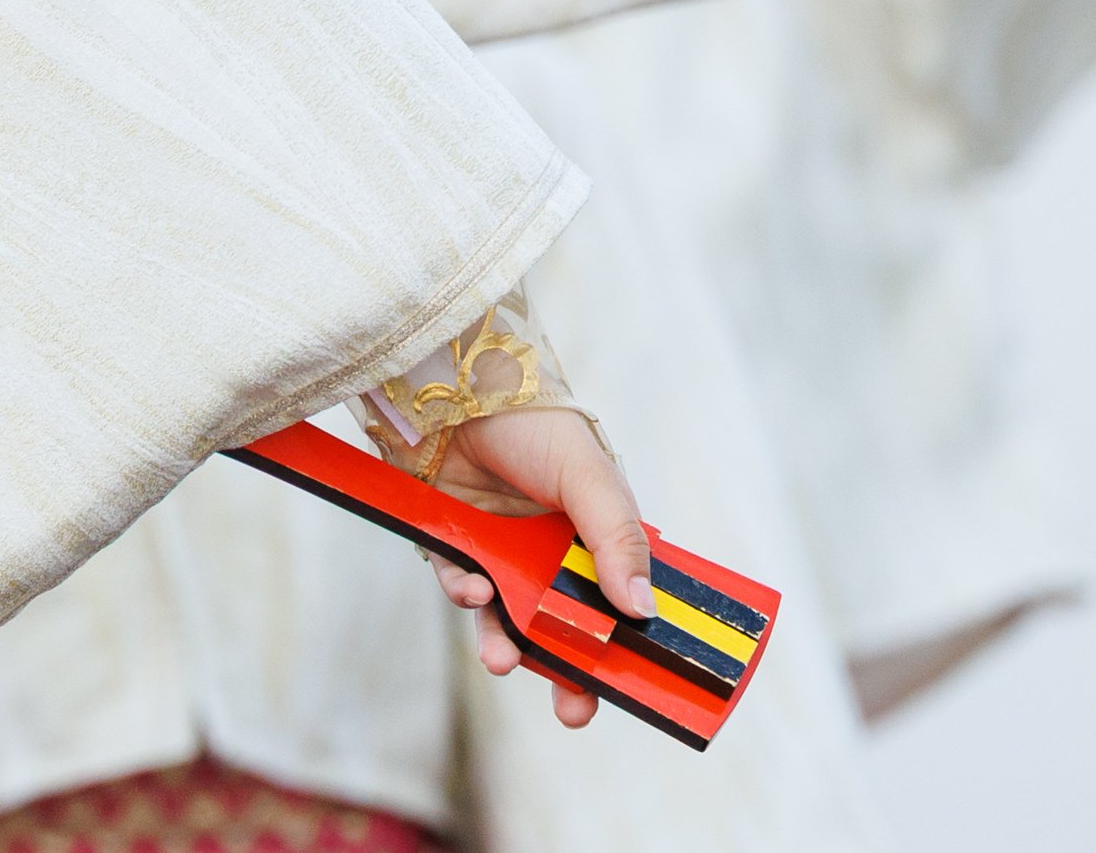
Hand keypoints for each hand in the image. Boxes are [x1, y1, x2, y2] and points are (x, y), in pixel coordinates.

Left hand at [421, 408, 655, 729]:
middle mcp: (548, 554)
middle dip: (568, 674)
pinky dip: (464, 593)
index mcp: (594, 540)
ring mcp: (499, 551)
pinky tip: (471, 590)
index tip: (635, 693)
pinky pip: (458, 582)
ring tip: (502, 662)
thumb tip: (643, 611)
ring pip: (507, 617)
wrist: (458, 385)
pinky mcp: (451, 542)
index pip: (617, 607)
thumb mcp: (591, 480)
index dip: (624, 650)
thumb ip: (617, 541)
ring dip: (506, 646)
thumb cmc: (536, 427)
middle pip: (563, 628)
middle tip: (573, 710)